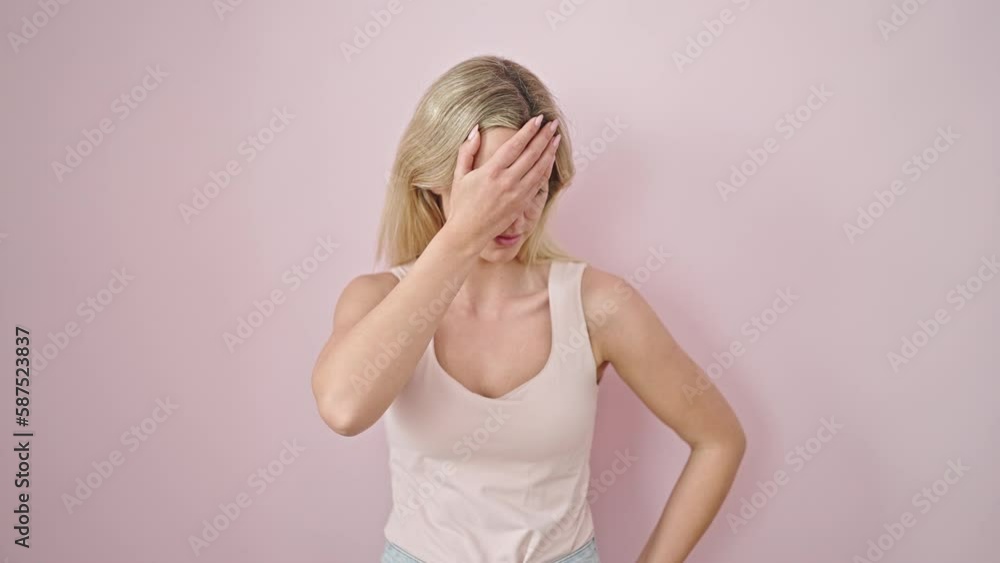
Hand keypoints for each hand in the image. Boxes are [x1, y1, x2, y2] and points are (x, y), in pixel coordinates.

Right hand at [445, 114, 561, 248]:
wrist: (468, 233)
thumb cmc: (461, 204)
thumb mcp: (459, 175)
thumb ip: (467, 151)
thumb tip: (476, 130)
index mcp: (491, 172)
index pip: (515, 145)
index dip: (528, 131)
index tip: (538, 119)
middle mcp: (506, 182)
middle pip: (531, 154)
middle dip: (544, 137)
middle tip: (553, 123)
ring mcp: (517, 194)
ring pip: (539, 169)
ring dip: (549, 152)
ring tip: (556, 138)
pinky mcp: (522, 204)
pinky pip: (538, 183)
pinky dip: (546, 169)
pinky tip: (550, 159)